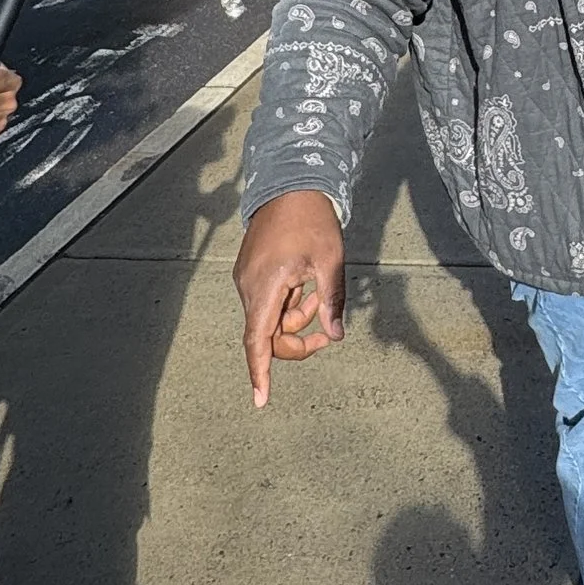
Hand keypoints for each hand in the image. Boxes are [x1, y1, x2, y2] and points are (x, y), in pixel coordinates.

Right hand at [236, 189, 348, 406]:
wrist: (290, 184)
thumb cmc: (311, 220)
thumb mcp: (330, 261)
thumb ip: (331, 301)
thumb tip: (336, 334)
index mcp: (266, 286)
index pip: (258, 340)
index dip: (259, 372)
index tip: (261, 400)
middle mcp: (249, 287)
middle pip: (267, 334)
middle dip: (297, 339)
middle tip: (329, 331)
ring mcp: (247, 279)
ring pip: (270, 318)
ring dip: (296, 317)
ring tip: (320, 293)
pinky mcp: (251, 272)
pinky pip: (268, 301)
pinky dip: (288, 303)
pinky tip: (306, 284)